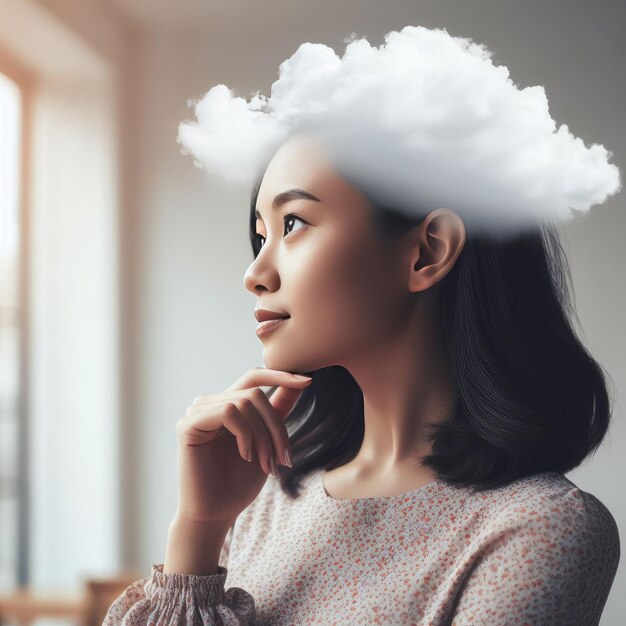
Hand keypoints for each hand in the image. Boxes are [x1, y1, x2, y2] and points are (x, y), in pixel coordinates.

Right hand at [174, 367, 311, 524]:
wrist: (216, 514)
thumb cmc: (239, 482)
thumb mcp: (267, 442)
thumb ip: (278, 410)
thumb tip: (300, 381)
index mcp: (226, 405)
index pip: (254, 376)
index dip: (280, 374)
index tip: (308, 381)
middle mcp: (209, 404)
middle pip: (255, 393)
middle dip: (277, 426)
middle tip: (285, 459)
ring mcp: (197, 412)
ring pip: (245, 402)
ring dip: (264, 436)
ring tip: (267, 465)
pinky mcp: (188, 425)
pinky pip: (228, 412)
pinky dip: (245, 435)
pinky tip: (246, 456)